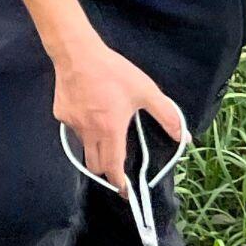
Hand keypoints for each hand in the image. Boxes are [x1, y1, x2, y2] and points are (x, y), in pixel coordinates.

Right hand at [52, 37, 188, 189]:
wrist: (76, 53)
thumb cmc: (113, 72)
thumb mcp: (145, 91)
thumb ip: (167, 115)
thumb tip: (184, 137)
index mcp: (111, 131)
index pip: (113, 167)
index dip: (119, 183)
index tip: (125, 193)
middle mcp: (89, 132)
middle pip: (94, 164)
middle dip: (107, 170)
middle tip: (116, 166)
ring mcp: (72, 123)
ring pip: (83, 147)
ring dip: (95, 149)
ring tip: (104, 134)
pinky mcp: (60, 113)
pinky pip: (73, 129)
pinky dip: (83, 128)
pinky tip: (89, 111)